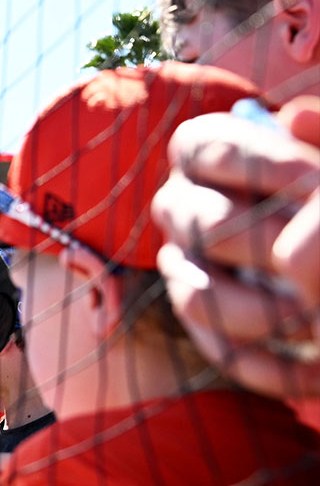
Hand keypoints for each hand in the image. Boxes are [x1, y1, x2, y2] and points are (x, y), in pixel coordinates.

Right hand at [152, 97, 319, 397]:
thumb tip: (295, 115)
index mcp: (203, 150)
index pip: (204, 150)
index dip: (259, 166)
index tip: (315, 182)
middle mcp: (180, 207)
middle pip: (197, 224)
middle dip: (267, 244)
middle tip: (318, 258)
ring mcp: (184, 267)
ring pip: (196, 298)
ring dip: (263, 313)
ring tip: (315, 318)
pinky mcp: (204, 323)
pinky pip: (222, 352)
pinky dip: (273, 370)